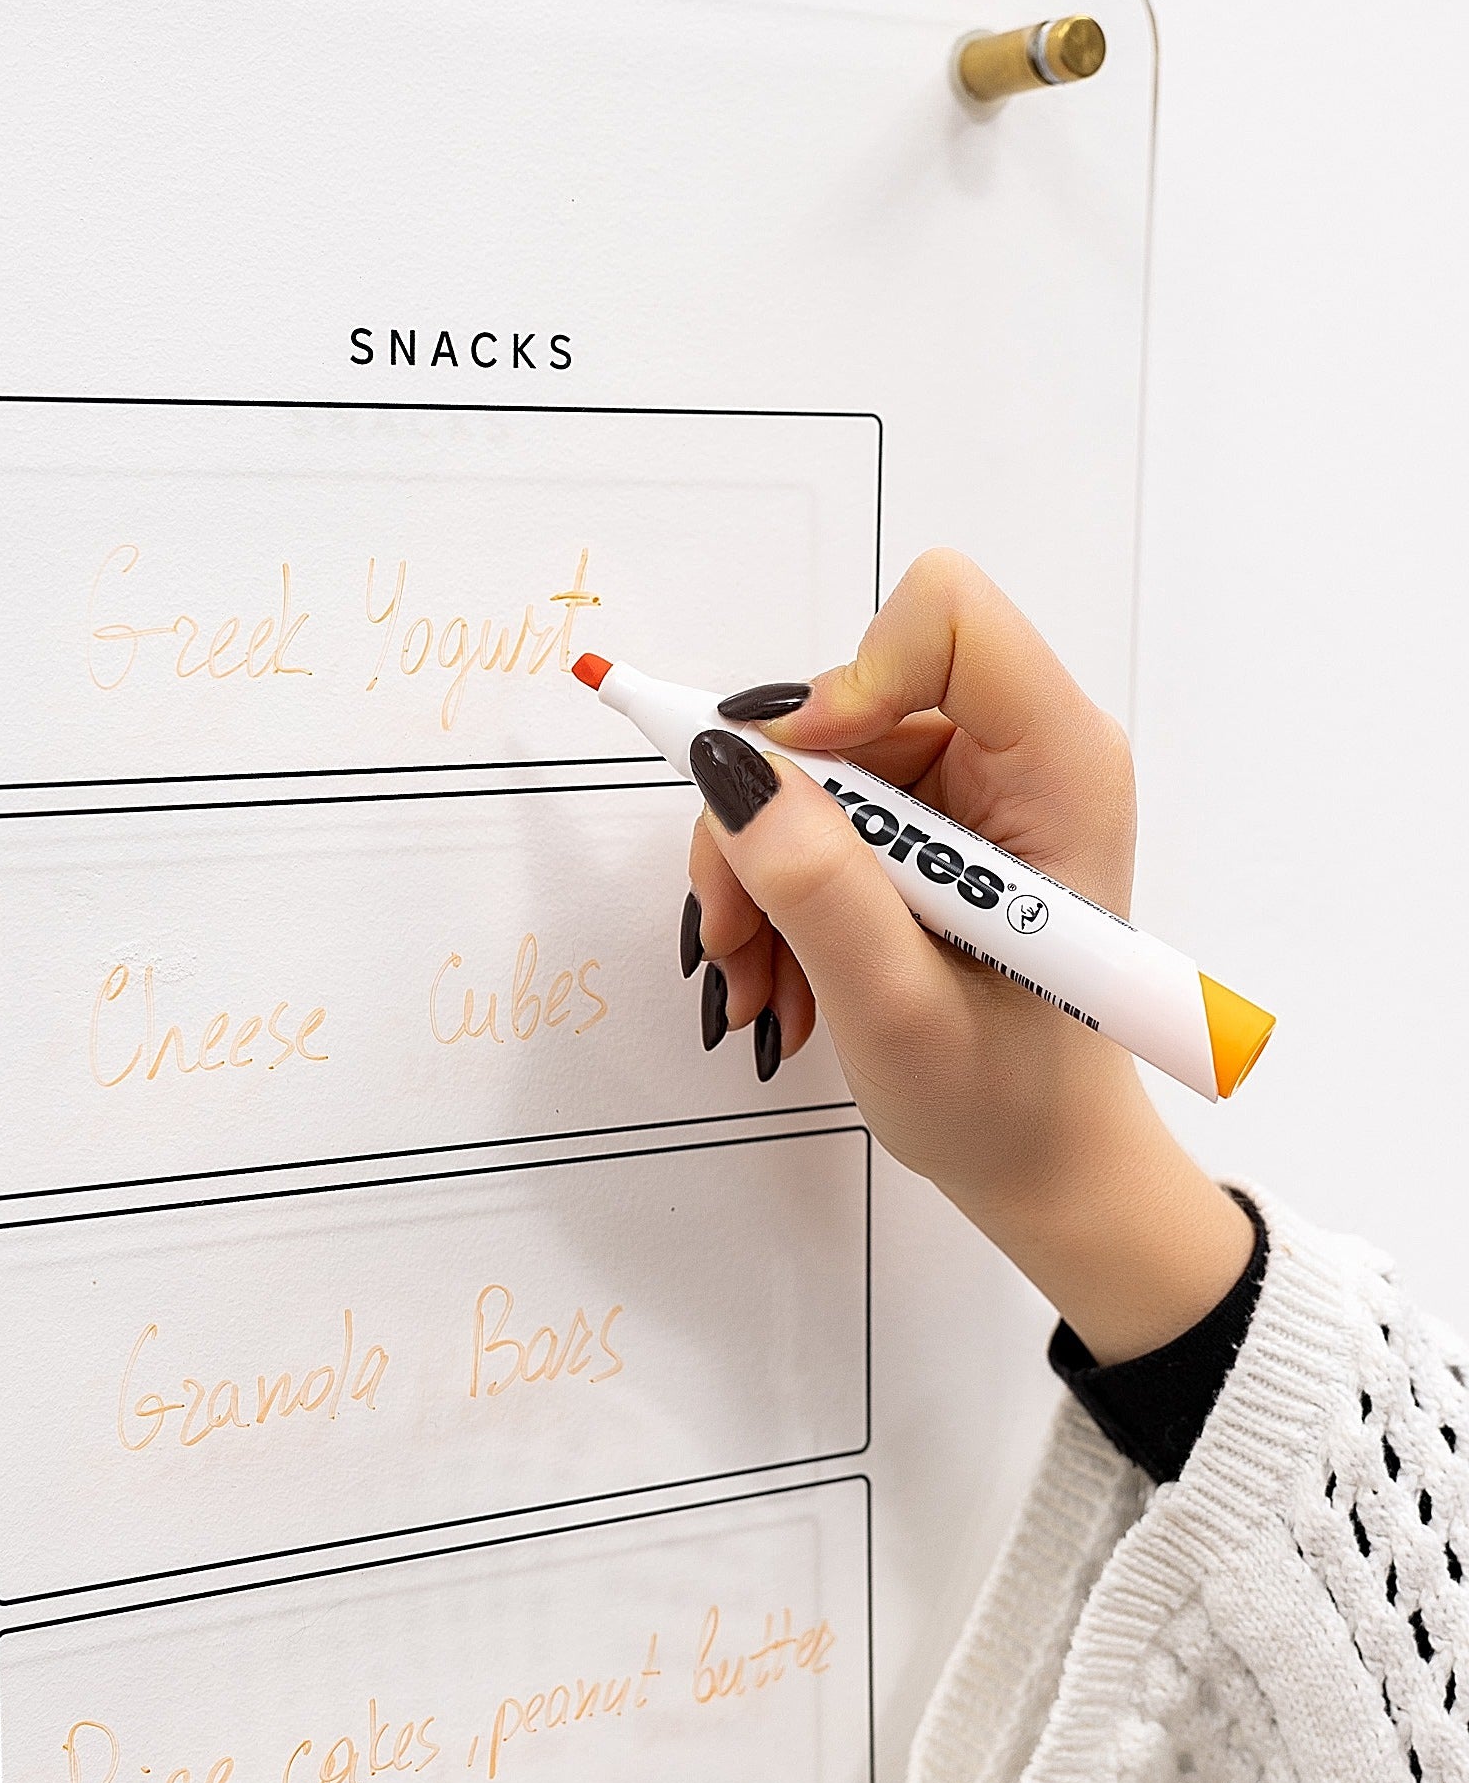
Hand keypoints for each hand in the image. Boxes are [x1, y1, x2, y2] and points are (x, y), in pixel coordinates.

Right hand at [685, 549, 1251, 1362]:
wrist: (1041, 1166)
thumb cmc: (1003, 1105)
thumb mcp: (897, 1006)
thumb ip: (816, 883)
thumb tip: (725, 765)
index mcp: (1057, 768)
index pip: (946, 616)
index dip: (852, 683)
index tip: (801, 795)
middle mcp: (1015, 754)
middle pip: (843, 698)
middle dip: (767, 817)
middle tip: (736, 936)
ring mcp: (964, 790)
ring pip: (805, 763)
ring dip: (755, 872)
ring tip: (759, 981)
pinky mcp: (923, 827)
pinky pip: (808, 813)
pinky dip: (770, 893)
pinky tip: (778, 978)